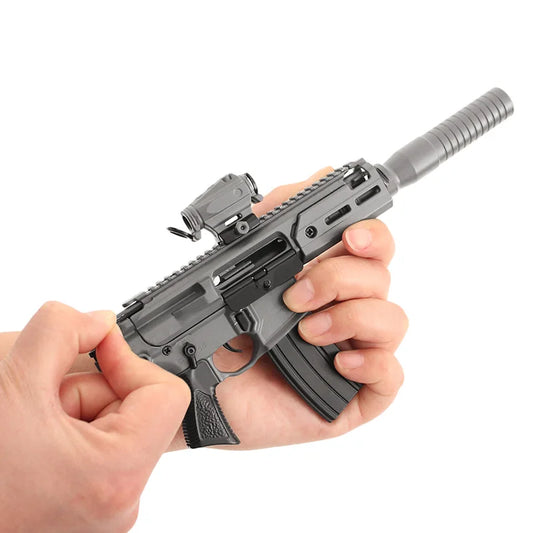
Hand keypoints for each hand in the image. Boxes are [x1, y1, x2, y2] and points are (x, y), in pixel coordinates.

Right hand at [0, 302, 189, 532]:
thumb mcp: (13, 380)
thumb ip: (63, 330)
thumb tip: (101, 321)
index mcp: (117, 474)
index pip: (168, 395)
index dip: (130, 361)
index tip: (99, 348)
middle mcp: (120, 501)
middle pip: (135, 410)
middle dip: (88, 390)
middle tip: (41, 401)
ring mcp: (104, 510)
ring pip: (112, 427)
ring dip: (72, 410)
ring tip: (29, 425)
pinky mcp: (88, 510)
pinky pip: (97, 450)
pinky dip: (67, 432)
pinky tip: (31, 441)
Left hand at [206, 167, 407, 448]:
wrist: (204, 392)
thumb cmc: (224, 335)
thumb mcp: (235, 276)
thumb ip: (265, 227)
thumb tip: (300, 185)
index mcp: (325, 278)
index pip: (367, 244)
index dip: (368, 231)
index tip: (347, 233)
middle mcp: (345, 308)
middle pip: (380, 274)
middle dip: (342, 275)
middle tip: (297, 292)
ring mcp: (354, 349)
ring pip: (391, 318)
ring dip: (350, 317)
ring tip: (305, 330)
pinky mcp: (356, 393)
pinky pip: (391, 375)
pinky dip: (371, 364)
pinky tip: (339, 363)